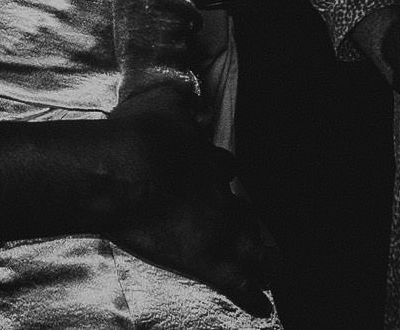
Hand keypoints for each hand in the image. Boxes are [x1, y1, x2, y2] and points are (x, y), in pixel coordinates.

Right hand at [100, 84, 278, 317]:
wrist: (124, 171)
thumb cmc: (135, 134)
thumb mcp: (159, 103)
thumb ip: (174, 100)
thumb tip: (182, 92)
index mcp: (204, 156)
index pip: (221, 164)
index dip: (221, 171)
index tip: (222, 173)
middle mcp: (218, 192)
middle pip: (242, 207)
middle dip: (247, 217)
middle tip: (252, 222)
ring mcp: (217, 227)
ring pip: (251, 245)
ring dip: (263, 255)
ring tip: (275, 267)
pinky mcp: (207, 258)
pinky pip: (238, 281)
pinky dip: (252, 295)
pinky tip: (263, 307)